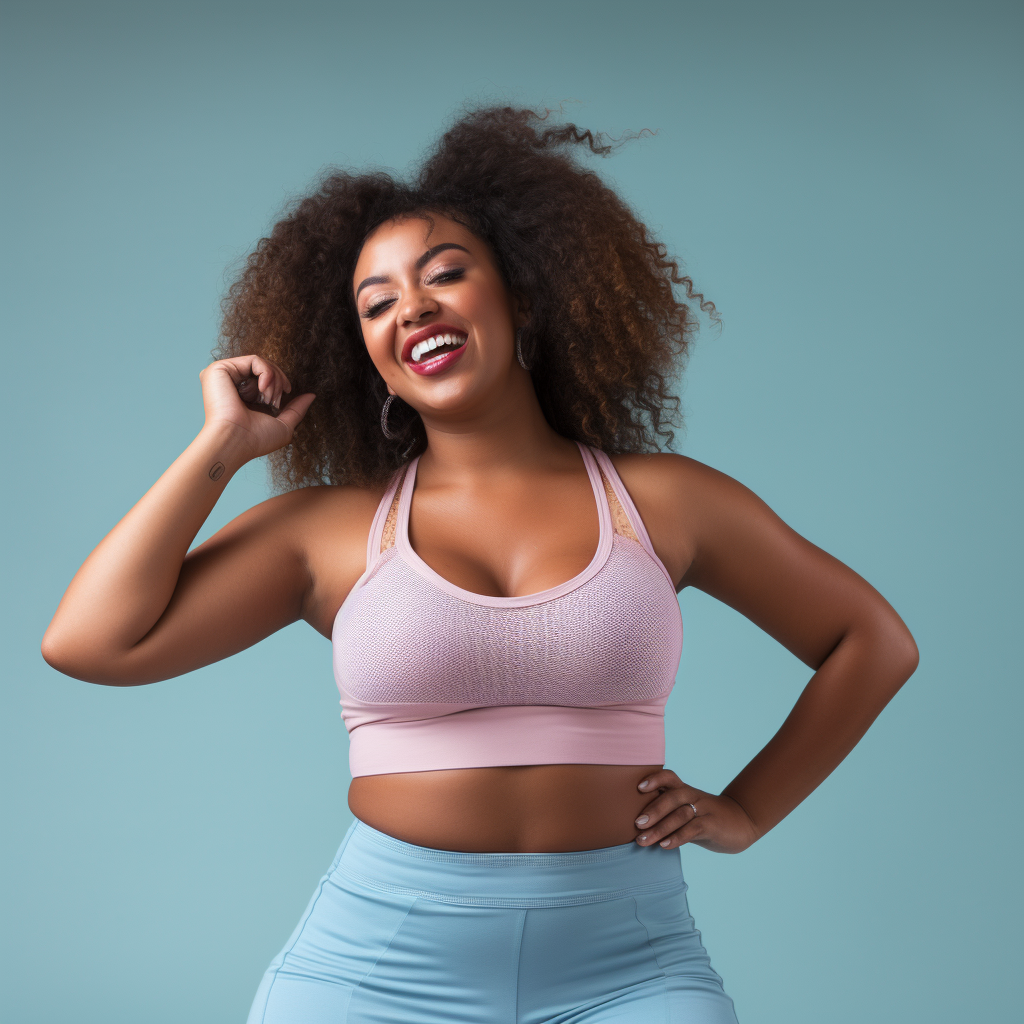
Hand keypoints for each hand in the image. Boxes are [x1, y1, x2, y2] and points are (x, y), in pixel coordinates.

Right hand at [198, 354, 315, 460]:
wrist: (235, 441)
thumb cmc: (256, 439)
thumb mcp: (283, 425)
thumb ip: (296, 409)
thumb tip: (311, 395)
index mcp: (241, 396)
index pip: (266, 379)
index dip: (280, 383)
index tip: (286, 394)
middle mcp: (231, 384)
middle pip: (265, 369)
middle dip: (279, 382)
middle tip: (274, 400)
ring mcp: (224, 376)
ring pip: (261, 363)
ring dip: (274, 380)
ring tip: (268, 398)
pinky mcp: (220, 369)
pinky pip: (254, 359)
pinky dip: (267, 372)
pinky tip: (263, 388)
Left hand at [633, 768, 760, 853]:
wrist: (741, 824)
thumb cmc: (705, 819)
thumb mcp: (687, 813)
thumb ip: (667, 815)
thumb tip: (638, 827)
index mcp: (684, 790)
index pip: (668, 777)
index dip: (654, 778)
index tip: (638, 788)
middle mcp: (693, 796)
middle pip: (672, 796)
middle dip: (653, 810)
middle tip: (637, 824)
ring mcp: (704, 809)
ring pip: (680, 814)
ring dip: (660, 828)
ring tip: (643, 841)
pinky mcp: (713, 824)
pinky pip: (693, 829)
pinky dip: (678, 837)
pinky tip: (665, 846)